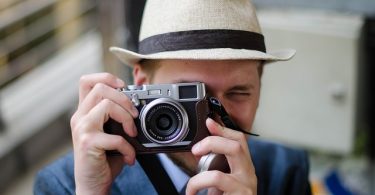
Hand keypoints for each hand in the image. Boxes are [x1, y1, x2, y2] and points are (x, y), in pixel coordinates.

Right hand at [70, 73, 138, 193]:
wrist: (92, 184)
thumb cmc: (103, 159)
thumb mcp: (110, 133)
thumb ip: (116, 118)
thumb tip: (138, 106)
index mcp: (84, 112)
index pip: (87, 81)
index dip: (106, 77)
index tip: (123, 88)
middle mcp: (80, 117)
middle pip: (100, 88)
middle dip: (124, 98)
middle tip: (134, 115)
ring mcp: (82, 129)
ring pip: (106, 105)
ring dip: (127, 118)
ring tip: (132, 134)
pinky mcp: (88, 143)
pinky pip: (115, 137)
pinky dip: (128, 148)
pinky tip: (129, 157)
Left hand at [187, 118, 256, 194]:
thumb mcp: (223, 184)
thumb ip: (216, 169)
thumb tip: (199, 152)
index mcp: (244, 168)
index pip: (239, 141)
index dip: (223, 129)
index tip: (208, 121)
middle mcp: (248, 175)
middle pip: (236, 145)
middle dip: (213, 141)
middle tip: (196, 149)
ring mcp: (246, 187)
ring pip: (225, 165)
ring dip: (200, 175)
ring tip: (192, 184)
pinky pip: (216, 183)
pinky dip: (197, 185)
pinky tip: (192, 193)